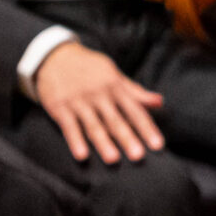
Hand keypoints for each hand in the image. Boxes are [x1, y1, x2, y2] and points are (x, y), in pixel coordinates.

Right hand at [35, 39, 164, 163]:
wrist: (55, 56)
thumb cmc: (90, 68)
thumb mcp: (114, 74)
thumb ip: (135, 91)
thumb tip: (160, 102)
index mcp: (115, 87)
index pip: (135, 111)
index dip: (147, 128)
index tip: (158, 145)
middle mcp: (99, 95)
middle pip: (115, 120)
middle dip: (127, 138)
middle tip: (138, 156)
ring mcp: (78, 101)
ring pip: (93, 125)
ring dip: (103, 142)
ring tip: (113, 159)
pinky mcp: (59, 106)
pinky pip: (69, 126)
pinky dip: (75, 140)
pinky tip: (82, 155)